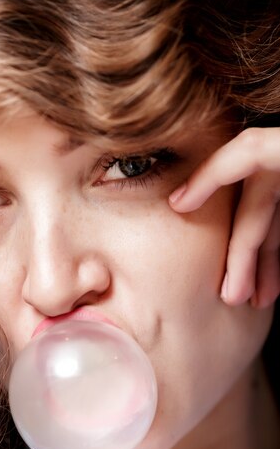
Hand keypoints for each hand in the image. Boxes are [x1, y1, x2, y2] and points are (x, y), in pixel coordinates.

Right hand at [168, 128, 279, 308]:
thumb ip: (260, 164)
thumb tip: (190, 200)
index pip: (250, 150)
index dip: (210, 176)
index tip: (179, 206)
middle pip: (256, 200)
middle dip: (241, 254)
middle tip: (230, 292)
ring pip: (271, 217)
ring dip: (256, 261)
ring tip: (249, 298)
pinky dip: (273, 251)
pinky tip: (268, 281)